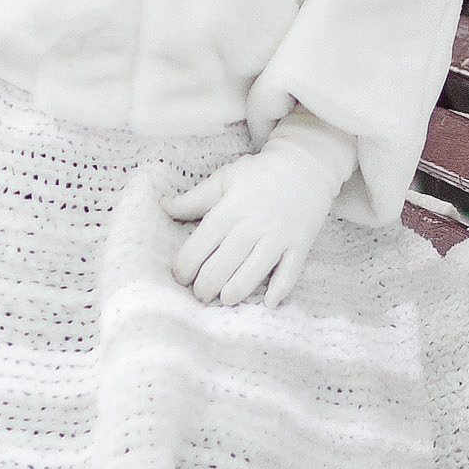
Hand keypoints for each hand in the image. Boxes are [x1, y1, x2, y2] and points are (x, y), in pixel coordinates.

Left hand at [165, 123, 347, 308]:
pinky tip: (268, 303)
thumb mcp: (225, 178)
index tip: (180, 276)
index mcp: (230, 209)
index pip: (201, 243)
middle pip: (226, 261)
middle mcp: (253, 225)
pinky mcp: (300, 243)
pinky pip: (290, 271)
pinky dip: (280, 288)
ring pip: (255, 270)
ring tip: (225, 300)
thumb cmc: (260, 174)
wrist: (305, 165)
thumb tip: (162, 205)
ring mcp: (278, 236)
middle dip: (208, 284)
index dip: (186, 265)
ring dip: (238, 289)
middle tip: (199, 294)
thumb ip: (194, 198)